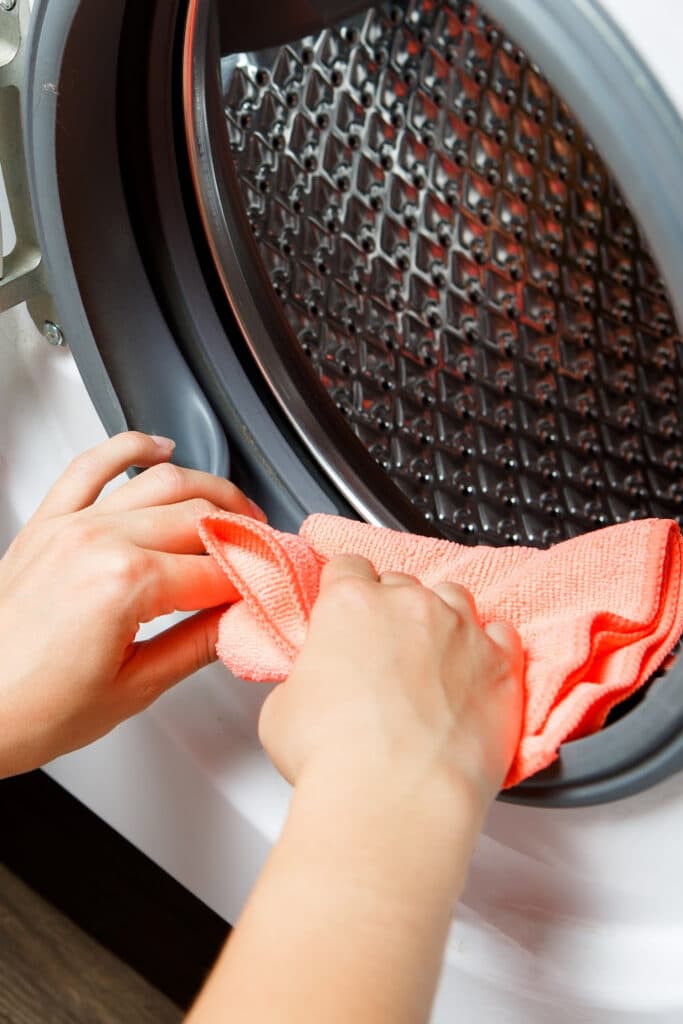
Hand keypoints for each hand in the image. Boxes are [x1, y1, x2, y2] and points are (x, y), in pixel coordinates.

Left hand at [0, 431, 264, 776]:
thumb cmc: (32, 709)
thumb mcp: (134, 689)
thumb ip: (199, 644)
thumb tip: (242, 620)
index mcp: (126, 584)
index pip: (219, 570)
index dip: (257, 579)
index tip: (275, 588)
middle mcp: (99, 541)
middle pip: (201, 517)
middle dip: (246, 535)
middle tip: (266, 557)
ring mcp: (71, 524)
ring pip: (162, 480)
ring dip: (210, 489)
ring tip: (237, 511)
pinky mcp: (48, 521)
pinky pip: (92, 464)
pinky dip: (130, 447)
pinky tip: (158, 448)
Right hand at [189, 557, 523, 1023]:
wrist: (395, 800)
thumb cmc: (336, 759)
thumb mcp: (282, 708)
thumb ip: (304, 677)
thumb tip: (314, 684)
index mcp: (350, 604)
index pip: (348, 567)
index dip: (344, 587)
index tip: (345, 607)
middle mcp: (409, 606)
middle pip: (400, 584)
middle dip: (390, 610)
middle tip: (381, 651)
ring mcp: (460, 631)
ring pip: (452, 599)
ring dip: (440, 619)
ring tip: (430, 659)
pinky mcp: (500, 666)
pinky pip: (501, 635)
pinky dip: (487, 647)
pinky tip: (473, 671)